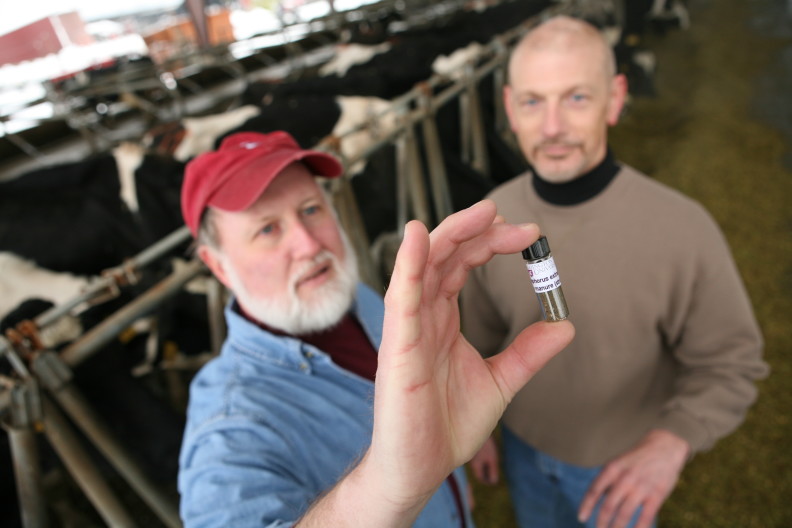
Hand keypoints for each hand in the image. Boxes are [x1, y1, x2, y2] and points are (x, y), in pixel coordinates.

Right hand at [298, 200, 573, 526]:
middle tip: (516, 222)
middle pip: (445, 256)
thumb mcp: (501, 381)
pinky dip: (408, 263)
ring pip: (423, 265)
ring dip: (450, 234)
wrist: (422, 467)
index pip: (463, 265)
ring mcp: (408, 328)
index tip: (531, 237)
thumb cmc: (448, 425)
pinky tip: (420, 236)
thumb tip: (565, 326)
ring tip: (483, 212)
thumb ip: (528, 352)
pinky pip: (401, 296)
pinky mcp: (397, 346)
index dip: (491, 243)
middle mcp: (423, 316)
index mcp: (443, 319)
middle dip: (478, 232)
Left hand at [578, 429, 689, 527]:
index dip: (586, 506)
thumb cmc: (636, 459)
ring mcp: (641, 487)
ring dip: (616, 527)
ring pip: (624, 514)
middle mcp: (625, 478)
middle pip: (608, 506)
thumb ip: (608, 481)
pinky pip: (645, 517)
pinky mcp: (657, 495)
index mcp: (612, 468)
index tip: (581, 518)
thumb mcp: (618, 463)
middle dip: (601, 522)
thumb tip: (595, 501)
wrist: (664, 446)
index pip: (594, 490)